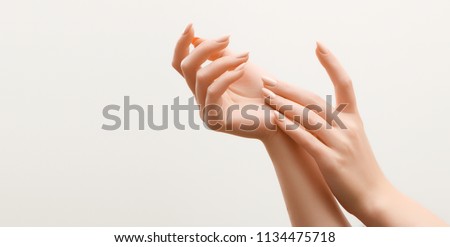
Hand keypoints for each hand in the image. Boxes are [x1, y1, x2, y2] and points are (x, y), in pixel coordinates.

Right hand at [172, 24, 277, 139]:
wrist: (280, 119)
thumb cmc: (262, 94)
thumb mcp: (238, 67)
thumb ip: (219, 55)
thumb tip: (197, 38)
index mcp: (204, 86)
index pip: (182, 64)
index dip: (182, 44)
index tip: (191, 26)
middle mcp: (201, 99)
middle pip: (186, 67)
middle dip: (205, 48)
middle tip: (227, 39)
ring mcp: (206, 111)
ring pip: (200, 77)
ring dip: (223, 62)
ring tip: (244, 57)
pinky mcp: (216, 121)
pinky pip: (213, 91)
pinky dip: (227, 76)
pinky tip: (242, 69)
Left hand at [262, 42, 388, 216]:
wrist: (375, 196)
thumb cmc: (359, 167)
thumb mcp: (352, 138)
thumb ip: (335, 122)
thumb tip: (311, 109)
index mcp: (353, 119)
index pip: (344, 83)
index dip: (332, 62)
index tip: (318, 45)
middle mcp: (347, 127)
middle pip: (315, 99)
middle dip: (289, 87)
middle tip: (267, 79)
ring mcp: (339, 144)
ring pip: (309, 117)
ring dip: (284, 104)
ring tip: (265, 95)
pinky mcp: (330, 161)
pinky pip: (307, 140)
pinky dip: (291, 128)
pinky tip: (276, 119)